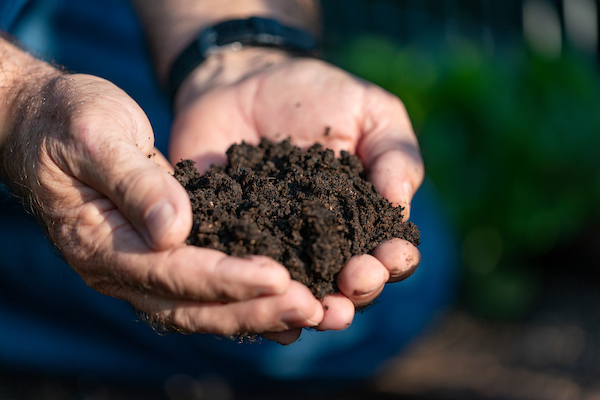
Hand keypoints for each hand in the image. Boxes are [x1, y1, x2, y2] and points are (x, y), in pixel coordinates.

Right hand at [1, 71, 323, 342]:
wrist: (46, 123)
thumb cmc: (67, 121)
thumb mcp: (97, 137)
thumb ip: (135, 184)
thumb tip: (173, 231)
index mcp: (99, 243)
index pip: (171, 271)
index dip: (226, 277)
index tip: (278, 277)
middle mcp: (119, 270)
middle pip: (192, 306)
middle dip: (253, 309)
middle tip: (311, 308)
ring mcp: (138, 270)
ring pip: (201, 309)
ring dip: (256, 314)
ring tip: (310, 311)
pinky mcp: (158, 259)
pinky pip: (203, 292)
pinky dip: (243, 301)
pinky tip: (283, 300)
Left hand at [169, 49, 423, 341]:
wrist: (241, 80)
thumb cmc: (315, 95)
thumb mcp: (370, 111)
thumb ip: (395, 155)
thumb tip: (400, 206)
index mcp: (363, 219)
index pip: (388, 253)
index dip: (395, 260)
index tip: (391, 255)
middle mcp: (323, 245)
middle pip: (347, 286)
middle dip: (358, 291)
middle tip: (354, 283)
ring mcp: (276, 250)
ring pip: (298, 295)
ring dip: (310, 310)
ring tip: (317, 312)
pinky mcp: (229, 245)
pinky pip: (239, 278)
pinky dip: (248, 297)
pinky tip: (256, 304)